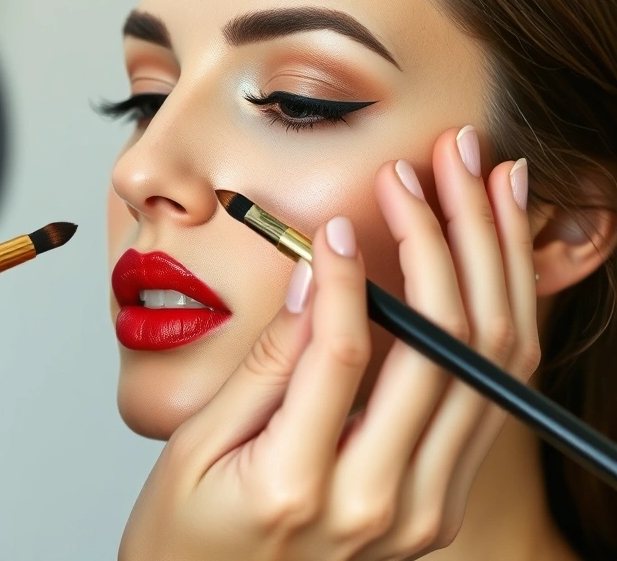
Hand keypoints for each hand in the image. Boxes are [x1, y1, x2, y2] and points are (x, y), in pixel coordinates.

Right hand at [119, 127, 539, 560]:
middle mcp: (382, 503)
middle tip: (440, 161)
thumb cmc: (184, 538)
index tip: (345, 215)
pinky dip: (500, 322)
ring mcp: (423, 510)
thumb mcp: (197, 447)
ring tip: (487, 186)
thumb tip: (316, 275)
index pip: (350, 349)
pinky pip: (491, 400)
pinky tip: (491, 263)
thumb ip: (267, 364)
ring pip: (495, 365)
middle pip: (452, 346)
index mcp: (302, 485)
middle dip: (451, 233)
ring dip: (496, 264)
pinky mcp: (438, 505)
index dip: (353, 267)